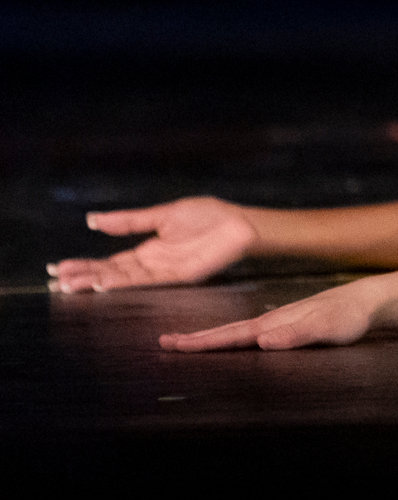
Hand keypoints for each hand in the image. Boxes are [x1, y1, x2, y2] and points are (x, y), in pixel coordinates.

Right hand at [50, 198, 258, 292]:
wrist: (240, 223)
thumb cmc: (208, 216)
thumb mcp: (162, 215)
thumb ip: (129, 221)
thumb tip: (93, 220)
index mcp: (148, 248)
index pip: (109, 261)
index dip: (84, 265)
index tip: (57, 268)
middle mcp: (152, 263)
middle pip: (111, 272)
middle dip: (83, 276)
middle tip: (55, 281)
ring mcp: (164, 270)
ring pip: (123, 278)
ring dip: (97, 281)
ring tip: (71, 284)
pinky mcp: (178, 275)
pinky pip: (147, 279)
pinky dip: (124, 281)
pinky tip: (104, 283)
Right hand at [160, 279, 382, 351]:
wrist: (367, 299)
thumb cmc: (350, 316)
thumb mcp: (328, 328)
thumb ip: (298, 334)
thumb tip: (263, 342)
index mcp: (273, 324)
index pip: (230, 335)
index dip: (201, 342)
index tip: (171, 344)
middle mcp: (271, 322)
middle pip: (226, 332)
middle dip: (195, 339)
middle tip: (163, 342)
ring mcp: (278, 322)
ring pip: (236, 332)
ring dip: (210, 338)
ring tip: (186, 343)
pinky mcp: (287, 326)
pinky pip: (251, 334)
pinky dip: (232, 338)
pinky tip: (229, 343)